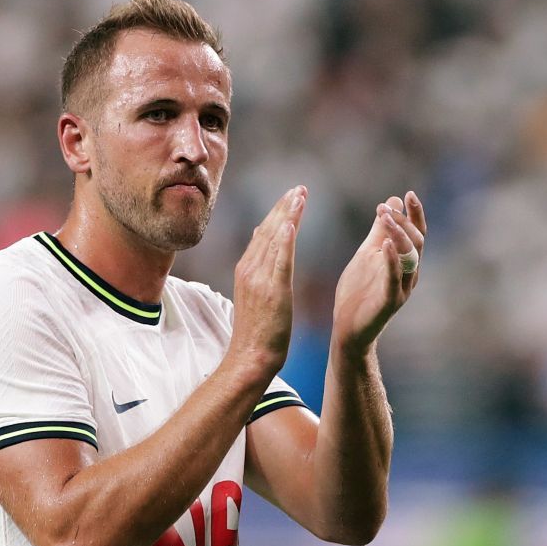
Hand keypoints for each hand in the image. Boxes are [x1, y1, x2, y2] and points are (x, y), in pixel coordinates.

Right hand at [228, 185, 306, 374]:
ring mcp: (259, 279)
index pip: (263, 233)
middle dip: (283, 206)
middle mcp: (250, 269)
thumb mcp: (255, 295)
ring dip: (287, 215)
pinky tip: (291, 223)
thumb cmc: (257, 332)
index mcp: (246, 269)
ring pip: (274, 239)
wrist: (251, 357)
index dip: (277, 212)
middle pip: (268, 230)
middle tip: (300, 188)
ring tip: (300, 195)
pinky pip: (279, 260)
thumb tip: (260, 241)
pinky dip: (284, 240)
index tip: (291, 196)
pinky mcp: (272, 291)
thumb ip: (258, 268)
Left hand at [332, 190, 424, 353]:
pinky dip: (392, 260)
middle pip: (416, 242)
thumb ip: (380, 230)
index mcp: (405, 262)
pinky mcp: (390, 301)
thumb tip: (392, 201)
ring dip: (398, 234)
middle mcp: (409, 274)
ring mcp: (402, 288)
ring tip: (385, 216)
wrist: (348, 328)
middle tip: (385, 206)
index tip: (407, 194)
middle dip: (403, 221)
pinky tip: (386, 244)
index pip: (416, 233)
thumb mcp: (368, 254)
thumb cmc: (359, 291)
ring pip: (409, 257)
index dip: (415, 214)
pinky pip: (394, 278)